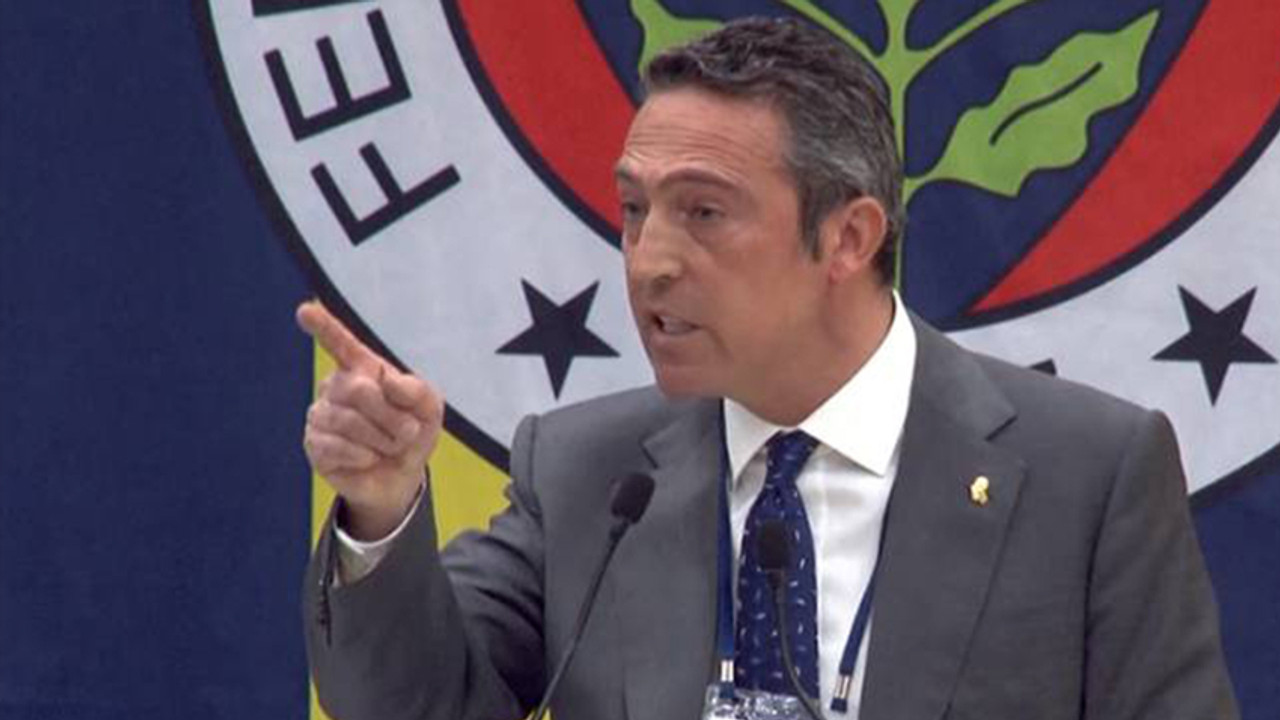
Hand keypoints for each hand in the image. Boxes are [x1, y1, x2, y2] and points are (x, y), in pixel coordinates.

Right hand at [297, 300, 444, 539]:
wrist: (401, 477)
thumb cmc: (412, 433)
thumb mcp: (428, 408)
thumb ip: (415, 390)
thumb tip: (384, 381)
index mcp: (362, 369)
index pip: (341, 343)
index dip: (324, 327)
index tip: (305, 310)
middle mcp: (336, 386)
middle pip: (357, 390)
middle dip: (390, 416)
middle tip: (407, 432)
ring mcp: (321, 415)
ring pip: (347, 421)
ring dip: (381, 439)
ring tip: (389, 446)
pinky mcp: (314, 445)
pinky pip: (337, 447)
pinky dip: (364, 456)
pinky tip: (368, 458)